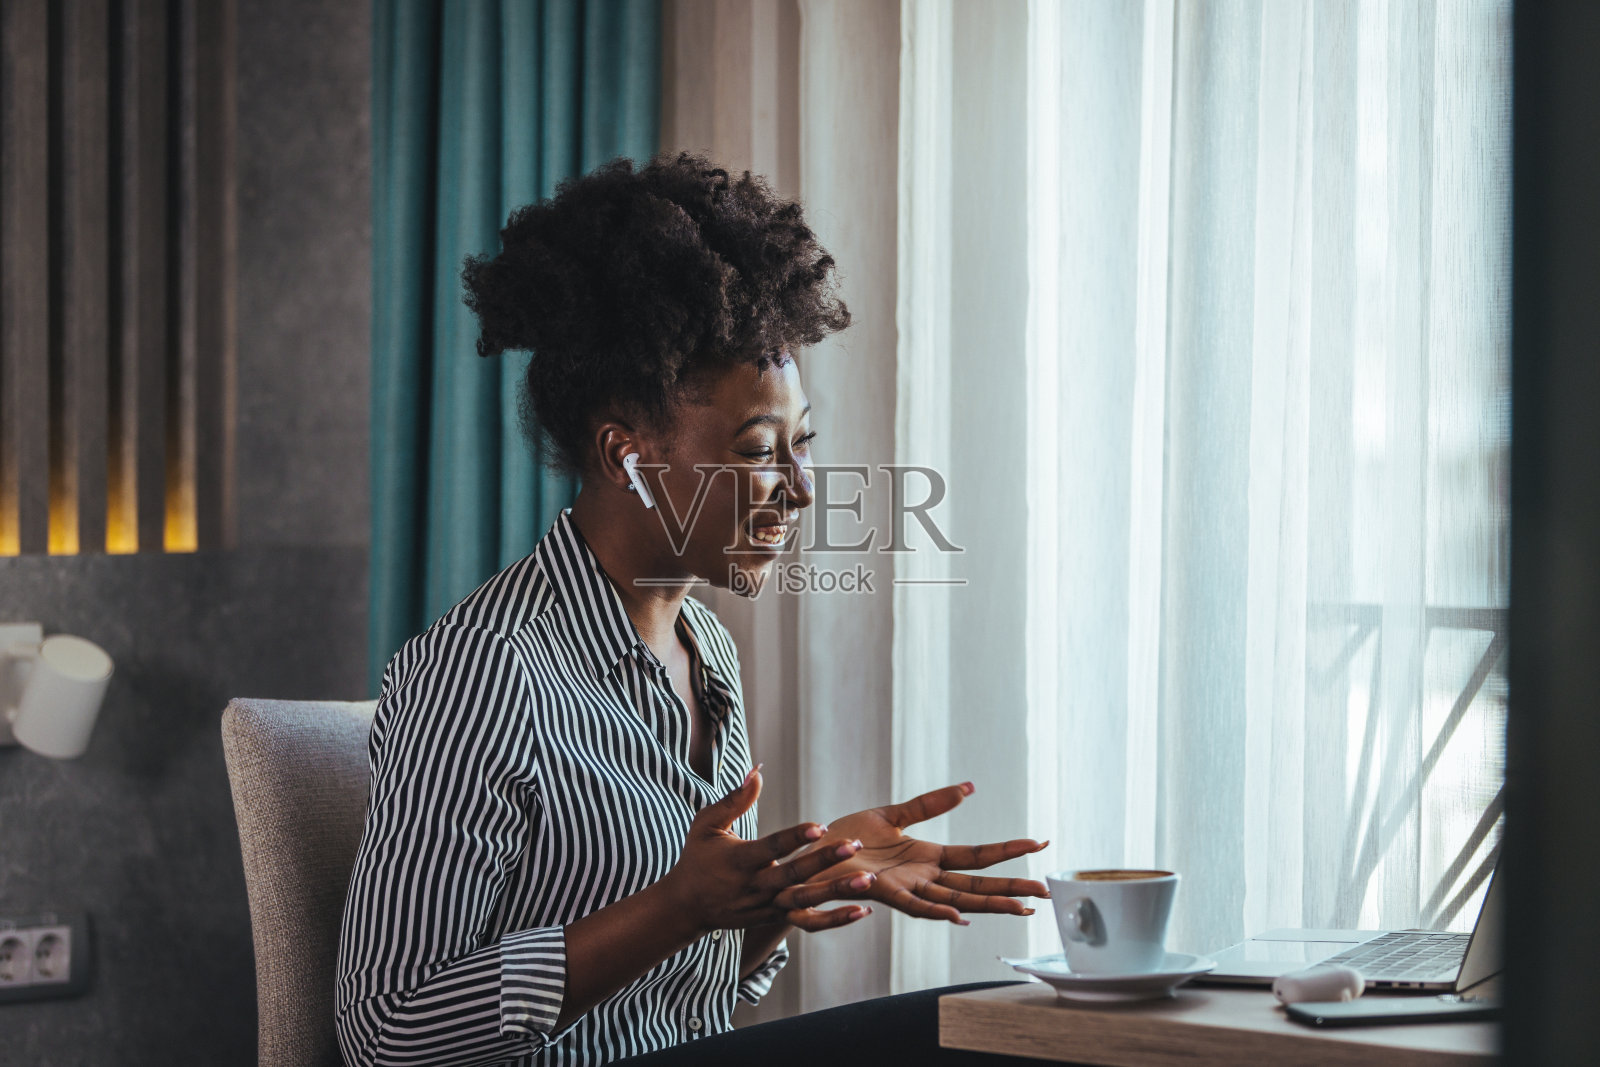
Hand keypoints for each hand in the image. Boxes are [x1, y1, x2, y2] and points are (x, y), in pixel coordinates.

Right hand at [660, 766, 878, 934]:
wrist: (686, 906)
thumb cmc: (698, 856)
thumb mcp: (707, 824)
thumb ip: (734, 800)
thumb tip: (757, 770)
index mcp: (740, 860)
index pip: (772, 848)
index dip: (795, 838)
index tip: (820, 826)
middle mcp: (755, 886)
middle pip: (794, 875)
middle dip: (824, 861)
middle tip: (853, 846)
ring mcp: (767, 906)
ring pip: (805, 902)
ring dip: (837, 892)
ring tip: (867, 881)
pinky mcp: (775, 919)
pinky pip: (808, 922)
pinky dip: (835, 919)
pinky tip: (863, 910)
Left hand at [805, 782, 1049, 924]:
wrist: (809, 854)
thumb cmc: (846, 838)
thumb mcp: (893, 815)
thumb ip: (930, 804)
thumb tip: (969, 788)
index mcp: (928, 858)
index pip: (978, 856)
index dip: (1008, 850)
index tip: (1040, 843)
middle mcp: (923, 878)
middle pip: (976, 885)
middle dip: (1011, 888)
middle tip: (1047, 892)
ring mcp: (905, 889)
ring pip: (954, 900)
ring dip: (986, 905)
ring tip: (1019, 907)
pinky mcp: (881, 892)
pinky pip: (912, 905)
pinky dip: (935, 910)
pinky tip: (958, 915)